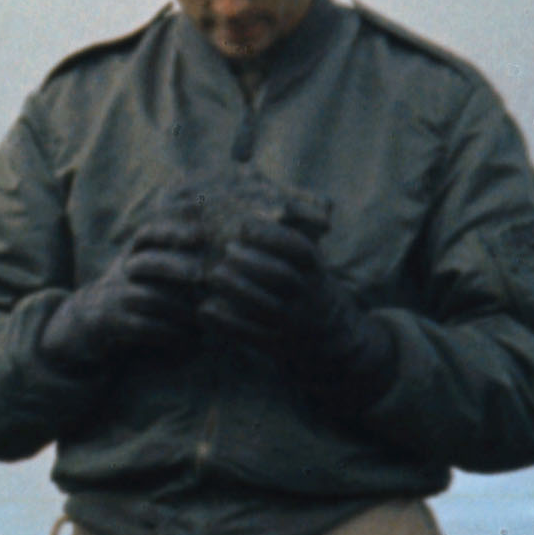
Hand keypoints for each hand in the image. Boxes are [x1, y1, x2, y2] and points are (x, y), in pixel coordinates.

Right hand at [37, 204, 213, 379]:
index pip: (148, 235)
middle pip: (147, 263)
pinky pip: (140, 326)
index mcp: (131, 254)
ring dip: (179, 309)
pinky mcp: (108, 323)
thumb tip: (209, 240)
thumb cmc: (130, 293)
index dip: (172, 232)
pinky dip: (167, 333)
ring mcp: (112, 297)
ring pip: (148, 297)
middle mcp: (120, 272)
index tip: (200, 235)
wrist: (85, 320)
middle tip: (202, 275)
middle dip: (175, 266)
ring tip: (201, 320)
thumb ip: (173, 257)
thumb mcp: (144, 269)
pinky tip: (185, 339)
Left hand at [199, 202, 397, 411]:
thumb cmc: (305, 286)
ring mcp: (292, 322)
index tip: (242, 224)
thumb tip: (253, 190)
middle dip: (251, 261)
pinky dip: (226, 323)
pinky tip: (203, 309)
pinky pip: (250, 335)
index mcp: (315, 270)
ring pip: (266, 306)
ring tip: (213, 273)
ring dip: (237, 289)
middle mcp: (307, 296)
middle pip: (282, 276)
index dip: (271, 235)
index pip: (299, 249)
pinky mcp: (276, 344)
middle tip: (226, 250)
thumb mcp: (307, 262)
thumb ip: (285, 238)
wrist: (330, 339)